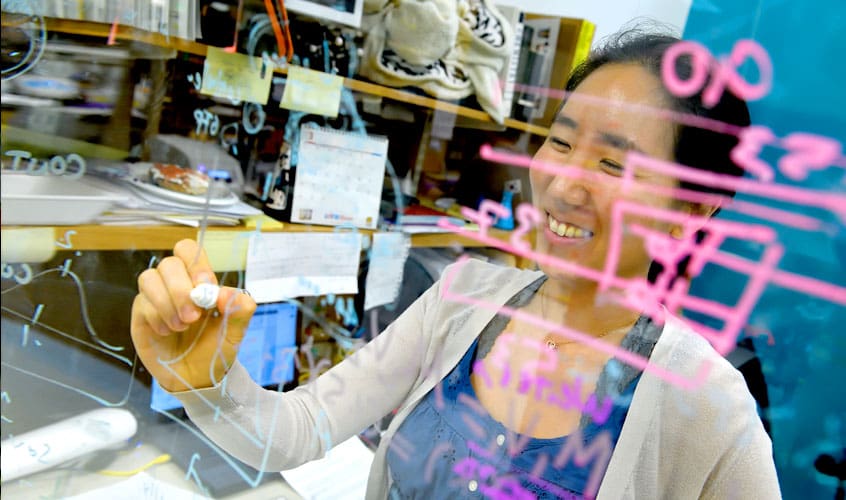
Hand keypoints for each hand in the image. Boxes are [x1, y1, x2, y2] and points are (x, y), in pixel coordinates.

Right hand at [131, 239, 255, 391]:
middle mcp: (175, 285)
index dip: (195, 263)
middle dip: (180, 289)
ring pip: (148, 278)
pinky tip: (168, 332)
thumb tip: (227, 293)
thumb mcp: (236, 332)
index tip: (205, 287)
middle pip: (168, 264)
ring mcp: (156, 298)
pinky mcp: (141, 315)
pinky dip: (156, 317)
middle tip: (193, 316)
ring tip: (181, 326)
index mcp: (199, 281)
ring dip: (166, 303)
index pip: (188, 250)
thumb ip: (240, 311)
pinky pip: (141, 303)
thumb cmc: (216, 349)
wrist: (198, 378)